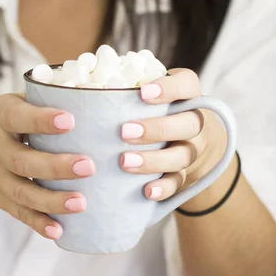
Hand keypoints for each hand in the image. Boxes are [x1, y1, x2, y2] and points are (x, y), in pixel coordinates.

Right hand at [0, 94, 94, 239]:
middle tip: (88, 166)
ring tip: (80, 203)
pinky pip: (17, 212)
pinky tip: (59, 230)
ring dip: (51, 200)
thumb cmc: (3, 119)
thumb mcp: (16, 101)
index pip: (18, 118)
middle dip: (56, 166)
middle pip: (22, 160)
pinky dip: (38, 223)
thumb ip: (46, 101)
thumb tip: (95, 96)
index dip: (42, 120)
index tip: (69, 120)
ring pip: (21, 191)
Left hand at [120, 69, 226, 200]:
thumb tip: (79, 87)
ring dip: (154, 160)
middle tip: (124, 131)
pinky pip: (179, 182)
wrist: (190, 139)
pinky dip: (164, 187)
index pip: (187, 85)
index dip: (169, 88)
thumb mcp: (150, 90)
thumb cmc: (156, 107)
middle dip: (156, 129)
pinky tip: (147, 190)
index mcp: (187, 94)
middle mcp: (196, 121)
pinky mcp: (186, 173)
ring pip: (182, 156)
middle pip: (188, 124)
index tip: (143, 92)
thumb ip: (128, 87)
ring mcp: (193, 149)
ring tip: (125, 161)